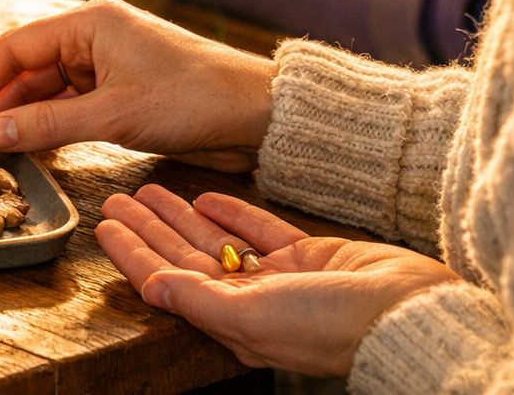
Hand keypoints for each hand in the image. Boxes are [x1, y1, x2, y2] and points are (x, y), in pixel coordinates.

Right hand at [0, 0, 275, 169]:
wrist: (257, 112)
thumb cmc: (192, 99)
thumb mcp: (112, 116)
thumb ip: (46, 126)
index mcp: (90, 22)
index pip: (14, 47)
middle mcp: (96, 35)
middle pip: (27, 67)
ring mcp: (110, 62)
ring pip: (48, 89)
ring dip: (21, 117)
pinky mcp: (124, 89)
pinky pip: (72, 105)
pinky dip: (50, 125)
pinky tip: (29, 148)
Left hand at [97, 185, 459, 377]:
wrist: (408, 311)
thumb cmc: (333, 325)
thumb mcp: (254, 315)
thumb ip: (198, 299)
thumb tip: (149, 287)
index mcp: (233, 322)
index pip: (167, 281)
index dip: (133, 254)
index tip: (105, 227)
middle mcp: (252, 301)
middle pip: (184, 257)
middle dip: (148, 228)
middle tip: (116, 197)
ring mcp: (281, 278)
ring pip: (217, 241)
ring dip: (182, 216)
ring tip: (149, 190)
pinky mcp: (310, 255)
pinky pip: (260, 231)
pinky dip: (232, 213)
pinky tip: (207, 197)